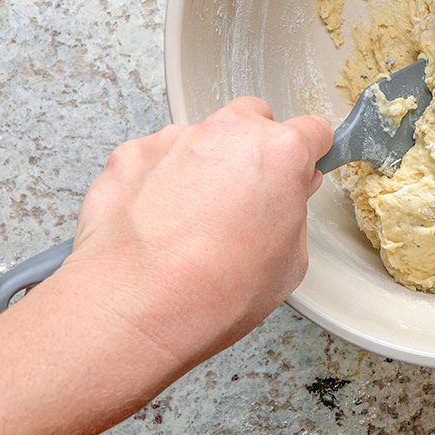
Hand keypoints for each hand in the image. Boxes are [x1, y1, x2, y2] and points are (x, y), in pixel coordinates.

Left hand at [0, 99, 332, 434]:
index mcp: (276, 154)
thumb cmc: (207, 300)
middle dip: (252, 149)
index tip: (307, 165)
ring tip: (188, 222)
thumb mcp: (285, 270)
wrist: (127, 315)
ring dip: (199, 165)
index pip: (311, 129)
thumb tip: (278, 211)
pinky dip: (153, 179)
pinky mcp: (123, 159)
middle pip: (252, 119)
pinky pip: (151, 158)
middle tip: (243, 198)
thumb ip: (287, 221)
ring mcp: (169, 142)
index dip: (310, 153)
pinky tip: (149, 224)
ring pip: (197, 136)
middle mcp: (222, 133)